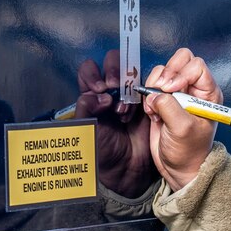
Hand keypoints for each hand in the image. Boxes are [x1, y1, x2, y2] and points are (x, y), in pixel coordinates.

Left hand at [76, 50, 158, 197]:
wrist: (126, 168)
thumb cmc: (102, 150)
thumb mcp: (86, 129)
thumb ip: (85, 108)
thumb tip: (100, 94)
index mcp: (91, 95)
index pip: (89, 69)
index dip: (93, 73)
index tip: (99, 88)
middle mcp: (110, 90)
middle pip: (112, 61)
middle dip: (114, 71)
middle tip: (113, 88)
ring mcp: (129, 94)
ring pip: (130, 73)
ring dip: (126, 88)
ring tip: (123, 112)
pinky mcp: (146, 101)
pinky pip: (145, 87)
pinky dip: (140, 96)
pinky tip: (134, 115)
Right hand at [142, 48, 220, 190]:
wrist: (178, 168)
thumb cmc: (189, 152)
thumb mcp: (183, 129)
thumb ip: (170, 106)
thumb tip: (156, 95)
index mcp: (208, 94)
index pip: (196, 65)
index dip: (182, 73)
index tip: (172, 90)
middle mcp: (194, 90)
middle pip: (180, 61)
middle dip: (166, 75)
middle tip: (162, 92)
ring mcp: (178, 93)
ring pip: (163, 72)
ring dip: (155, 87)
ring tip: (156, 108)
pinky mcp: (163, 100)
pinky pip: (151, 85)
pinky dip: (148, 96)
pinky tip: (153, 113)